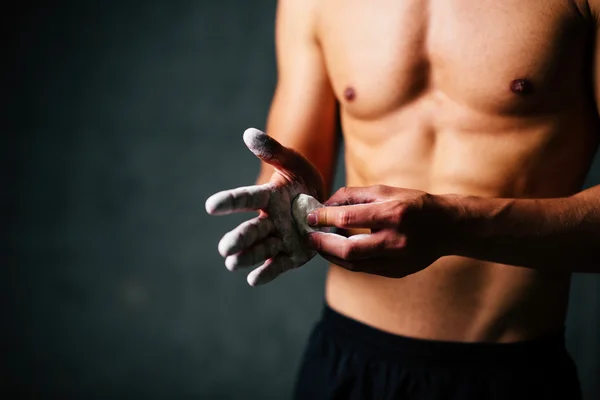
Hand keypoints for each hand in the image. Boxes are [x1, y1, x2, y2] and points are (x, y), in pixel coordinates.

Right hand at [205, 128, 324, 285]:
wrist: (325, 206)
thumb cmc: (304, 182)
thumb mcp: (293, 163)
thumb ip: (273, 151)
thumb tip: (249, 134)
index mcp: (266, 197)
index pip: (245, 198)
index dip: (230, 202)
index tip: (211, 205)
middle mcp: (268, 221)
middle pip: (251, 230)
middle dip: (238, 239)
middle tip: (225, 248)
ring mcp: (279, 240)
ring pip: (260, 249)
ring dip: (247, 257)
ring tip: (232, 263)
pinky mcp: (291, 256)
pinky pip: (278, 265)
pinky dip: (266, 272)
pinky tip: (254, 279)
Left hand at [305, 185, 454, 277]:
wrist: (448, 227)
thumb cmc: (414, 204)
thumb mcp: (386, 191)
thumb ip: (354, 195)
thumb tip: (324, 204)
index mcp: (393, 213)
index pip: (349, 218)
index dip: (324, 218)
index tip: (310, 216)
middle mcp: (395, 240)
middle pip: (349, 249)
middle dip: (322, 244)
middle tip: (308, 237)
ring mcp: (397, 260)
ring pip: (354, 264)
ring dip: (331, 255)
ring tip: (319, 244)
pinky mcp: (397, 272)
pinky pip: (364, 269)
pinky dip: (347, 261)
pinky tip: (337, 252)